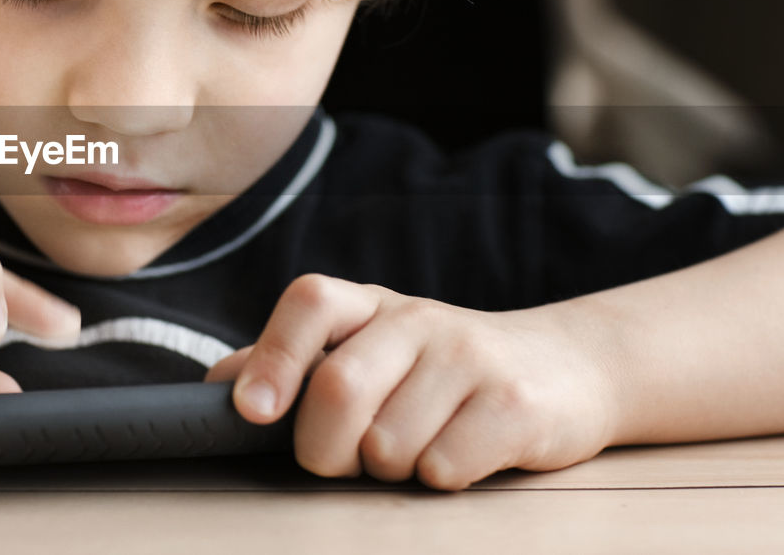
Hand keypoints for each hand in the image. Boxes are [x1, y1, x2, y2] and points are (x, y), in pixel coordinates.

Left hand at [206, 274, 617, 489]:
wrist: (564, 370)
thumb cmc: (437, 371)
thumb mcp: (366, 350)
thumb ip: (293, 365)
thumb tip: (219, 387)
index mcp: (367, 304)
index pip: (309, 304)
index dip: (274, 358)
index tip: (253, 412)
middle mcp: (416, 318)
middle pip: (338, 389)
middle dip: (324, 449)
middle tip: (342, 461)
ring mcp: (469, 356)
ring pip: (388, 445)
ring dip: (389, 470)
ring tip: (417, 447)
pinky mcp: (515, 404)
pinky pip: (443, 468)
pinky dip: (438, 479)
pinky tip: (460, 454)